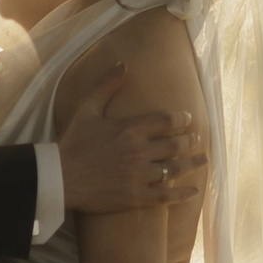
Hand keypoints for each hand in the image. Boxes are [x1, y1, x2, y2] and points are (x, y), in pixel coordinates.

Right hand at [58, 68, 207, 218]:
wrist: (60, 178)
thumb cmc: (72, 143)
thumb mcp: (87, 109)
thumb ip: (106, 86)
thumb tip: (123, 64)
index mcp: (130, 128)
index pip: (167, 121)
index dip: (182, 119)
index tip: (188, 119)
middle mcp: (140, 151)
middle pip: (176, 144)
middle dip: (189, 141)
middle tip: (196, 139)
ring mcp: (140, 175)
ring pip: (176, 169)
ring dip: (193, 163)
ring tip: (203, 160)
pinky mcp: (136, 197)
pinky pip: (166, 195)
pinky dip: (182, 193)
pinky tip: (194, 191)